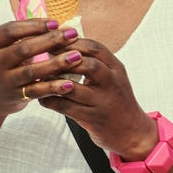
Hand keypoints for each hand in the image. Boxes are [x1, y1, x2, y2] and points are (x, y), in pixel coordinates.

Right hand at [0, 17, 81, 116]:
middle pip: (24, 48)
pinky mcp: (15, 96)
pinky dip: (53, 87)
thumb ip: (24, 36)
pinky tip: (69, 83)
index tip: (56, 22)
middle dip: (51, 40)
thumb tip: (55, 23)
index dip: (34, 25)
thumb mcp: (4, 47)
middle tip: (72, 34)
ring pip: (32, 71)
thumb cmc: (3, 65)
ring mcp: (4, 80)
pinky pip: (37, 91)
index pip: (11, 30)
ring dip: (56, 63)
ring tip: (76, 56)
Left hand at [33, 37, 156, 157]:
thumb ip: (93, 62)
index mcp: (116, 69)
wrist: (132, 132)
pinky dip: (50, 100)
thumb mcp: (112, 77)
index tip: (55, 39)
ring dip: (52, 81)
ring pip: (71, 87)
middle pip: (86, 64)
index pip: (95, 48)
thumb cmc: (116, 101)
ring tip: (39, 76)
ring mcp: (102, 102)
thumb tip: (63, 45)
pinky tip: (42, 97)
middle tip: (44, 55)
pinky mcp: (92, 119)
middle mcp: (111, 83)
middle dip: (62, 58)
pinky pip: (65, 107)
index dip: (73, 42)